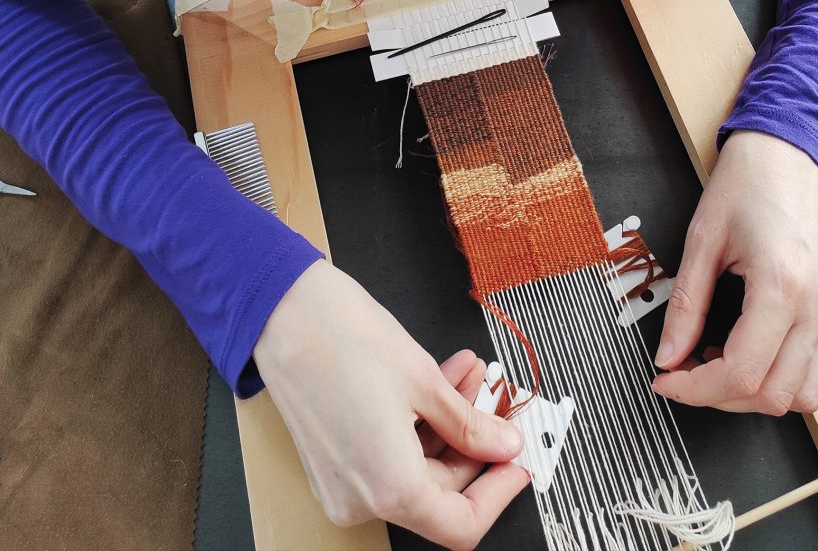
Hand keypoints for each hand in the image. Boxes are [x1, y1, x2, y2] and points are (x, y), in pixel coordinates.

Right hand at [254, 259, 528, 550]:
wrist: (282, 312)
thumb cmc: (341, 338)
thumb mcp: (424, 381)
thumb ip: (471, 424)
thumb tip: (502, 444)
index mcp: (387, 488)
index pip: (461, 524)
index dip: (498, 492)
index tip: (516, 463)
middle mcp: (359, 497)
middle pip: (440, 494)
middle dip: (475, 445)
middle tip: (494, 402)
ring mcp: (341, 481)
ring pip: (416, 472)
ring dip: (448, 428)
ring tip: (469, 377)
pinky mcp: (332, 459)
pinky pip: (388, 457)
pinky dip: (418, 427)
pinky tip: (439, 384)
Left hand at [652, 131, 817, 414]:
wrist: (791, 153)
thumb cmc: (748, 184)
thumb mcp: (701, 242)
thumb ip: (686, 306)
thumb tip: (668, 355)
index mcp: (782, 286)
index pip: (742, 374)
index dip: (696, 389)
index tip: (665, 380)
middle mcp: (816, 306)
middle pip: (773, 396)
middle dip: (718, 397)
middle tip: (681, 375)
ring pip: (800, 393)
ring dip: (751, 395)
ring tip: (711, 363)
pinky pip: (812, 370)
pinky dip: (776, 378)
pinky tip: (741, 352)